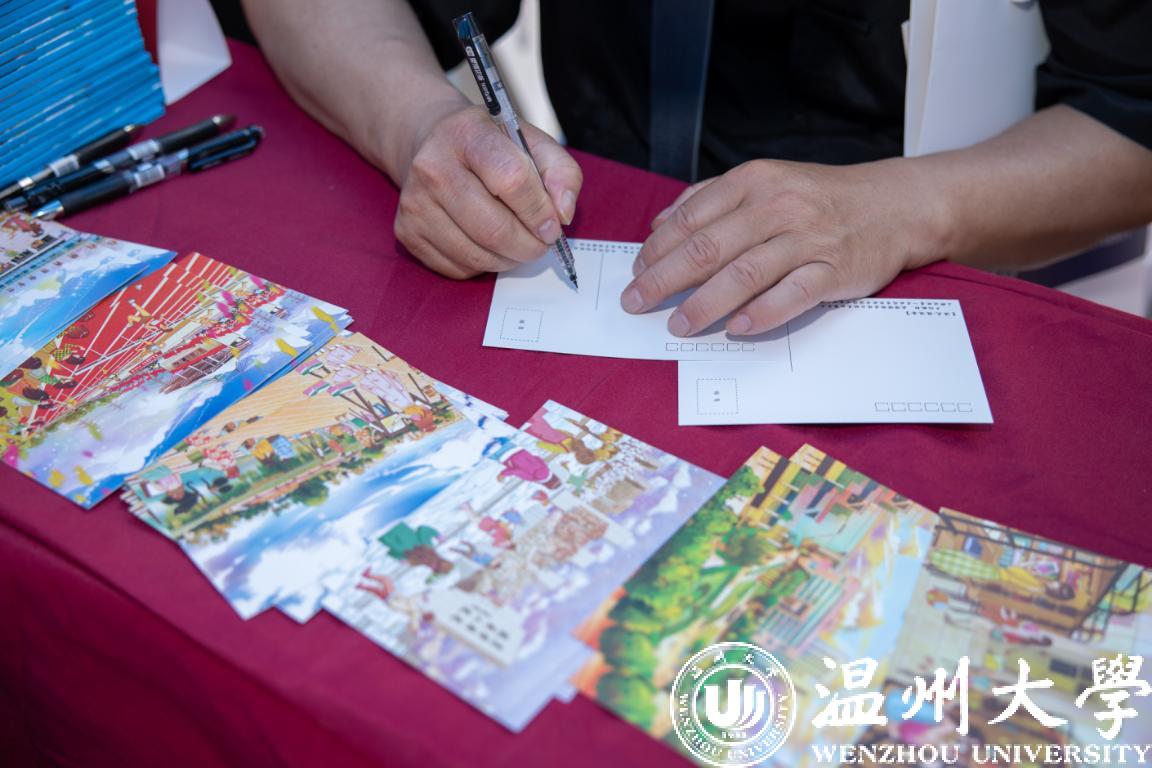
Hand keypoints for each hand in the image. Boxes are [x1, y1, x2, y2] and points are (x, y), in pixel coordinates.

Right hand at [395, 105, 582, 278]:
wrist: (429, 143)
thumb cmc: (488, 146)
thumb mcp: (530, 142)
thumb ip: (560, 172)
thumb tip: (563, 215)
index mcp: (467, 134)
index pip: (512, 180)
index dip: (540, 211)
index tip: (553, 226)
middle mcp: (433, 167)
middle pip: (494, 228)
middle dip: (529, 246)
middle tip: (541, 244)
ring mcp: (415, 203)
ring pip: (478, 255)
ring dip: (509, 259)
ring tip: (517, 243)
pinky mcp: (407, 232)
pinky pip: (459, 267)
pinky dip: (483, 264)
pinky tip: (486, 244)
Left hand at [621, 159, 943, 334]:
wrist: (894, 206)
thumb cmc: (820, 199)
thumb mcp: (765, 183)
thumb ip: (710, 200)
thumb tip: (660, 226)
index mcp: (754, 182)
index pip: (691, 219)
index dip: (657, 250)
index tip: (635, 274)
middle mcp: (778, 207)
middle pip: (708, 248)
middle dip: (665, 279)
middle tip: (636, 303)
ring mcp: (808, 240)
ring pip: (744, 274)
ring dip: (705, 304)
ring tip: (678, 324)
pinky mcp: (834, 270)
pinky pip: (793, 295)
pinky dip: (763, 313)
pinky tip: (738, 328)